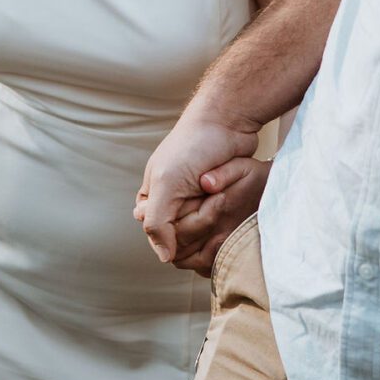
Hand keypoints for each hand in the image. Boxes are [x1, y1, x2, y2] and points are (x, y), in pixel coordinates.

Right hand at [136, 105, 262, 266]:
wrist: (227, 121)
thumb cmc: (193, 146)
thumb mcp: (167, 184)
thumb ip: (158, 222)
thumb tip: (164, 258)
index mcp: (150, 200)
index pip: (160, 237)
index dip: (179, 228)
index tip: (193, 203)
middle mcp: (169, 203)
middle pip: (183, 238)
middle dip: (200, 219)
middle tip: (211, 195)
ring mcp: (194, 203)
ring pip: (204, 232)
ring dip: (214, 215)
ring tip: (220, 193)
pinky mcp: (216, 201)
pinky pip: (220, 222)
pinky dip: (226, 213)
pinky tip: (229, 200)